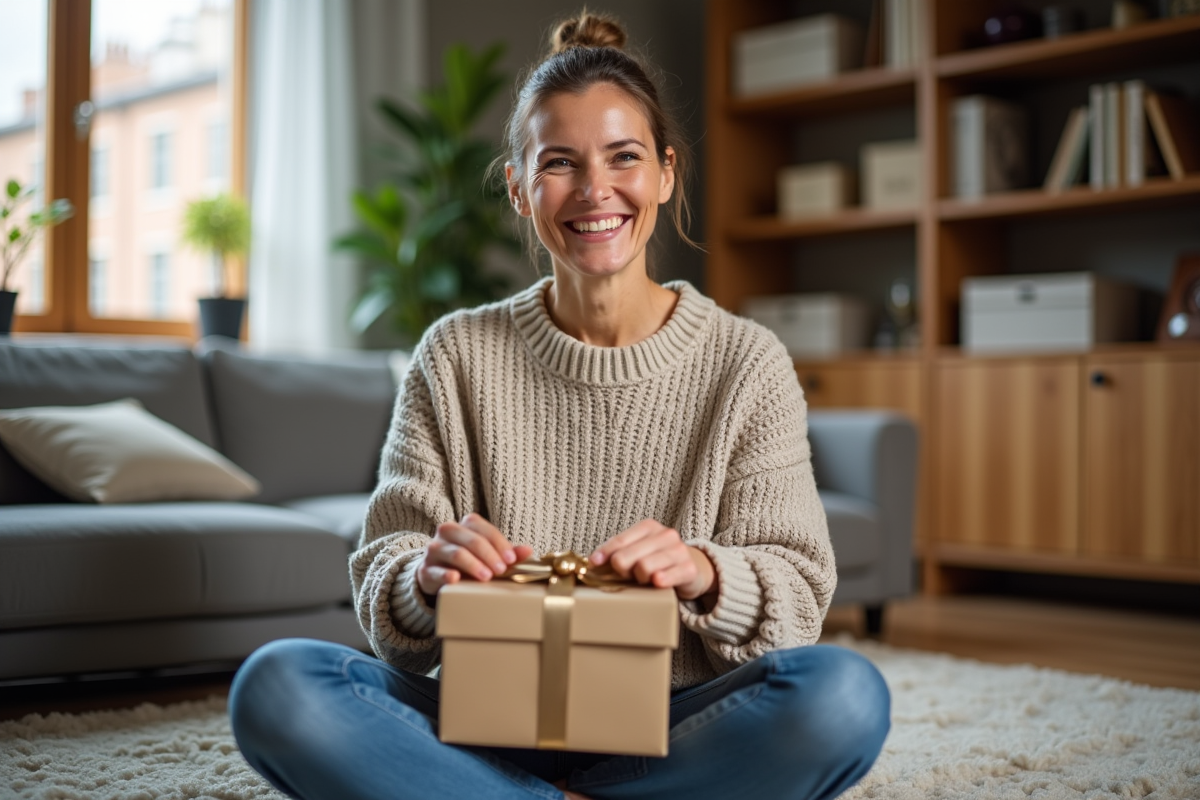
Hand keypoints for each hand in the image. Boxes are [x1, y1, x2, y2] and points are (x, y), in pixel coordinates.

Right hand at [417, 513, 533, 597]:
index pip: (483, 528)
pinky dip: (446, 574)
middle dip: (489, 555)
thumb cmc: (467, 562)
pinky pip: (436, 571)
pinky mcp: (425, 570)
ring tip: (486, 577)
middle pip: (471, 540)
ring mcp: (434, 550)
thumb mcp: (487, 556)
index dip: (499, 544)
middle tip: (501, 571)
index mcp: (464, 525)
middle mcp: (447, 532)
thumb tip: (528, 550)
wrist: (436, 574)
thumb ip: (506, 553)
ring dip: (474, 565)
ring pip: (456, 553)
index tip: (511, 560)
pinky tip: (456, 579)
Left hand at [590, 520, 715, 600]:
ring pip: (645, 566)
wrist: (692, 569)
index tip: (593, 564)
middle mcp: (665, 535)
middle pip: (628, 555)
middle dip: (620, 569)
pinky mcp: (689, 569)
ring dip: (639, 578)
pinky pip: (670, 575)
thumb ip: (618, 554)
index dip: (604, 553)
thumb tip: (593, 563)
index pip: (620, 540)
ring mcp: (679, 551)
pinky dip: (662, 578)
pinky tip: (657, 582)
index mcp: (649, 527)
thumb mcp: (638, 552)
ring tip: (643, 580)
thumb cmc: (658, 561)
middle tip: (625, 576)